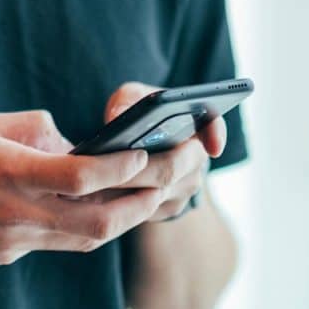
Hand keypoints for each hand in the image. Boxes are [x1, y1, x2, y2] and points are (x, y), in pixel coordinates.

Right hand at [0, 111, 164, 268]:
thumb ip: (32, 129)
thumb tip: (70, 138)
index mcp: (11, 173)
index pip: (82, 176)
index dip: (122, 167)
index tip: (147, 151)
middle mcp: (19, 213)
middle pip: (100, 222)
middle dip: (144, 202)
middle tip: (173, 178)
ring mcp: (14, 241)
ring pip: (87, 240)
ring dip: (125, 219)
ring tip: (151, 195)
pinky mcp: (8, 255)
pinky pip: (59, 243)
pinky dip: (86, 226)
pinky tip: (99, 209)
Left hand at [96, 82, 226, 221]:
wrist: (139, 147)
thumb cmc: (137, 115)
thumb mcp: (132, 98)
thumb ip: (127, 100)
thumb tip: (117, 117)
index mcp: (195, 125)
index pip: (213, 126)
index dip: (216, 136)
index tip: (213, 147)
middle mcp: (196, 158)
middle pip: (171, 168)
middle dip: (137, 168)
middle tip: (104, 167)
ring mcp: (185, 187)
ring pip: (156, 193)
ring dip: (125, 188)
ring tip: (92, 181)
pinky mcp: (169, 209)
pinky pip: (146, 210)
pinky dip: (121, 203)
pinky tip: (97, 196)